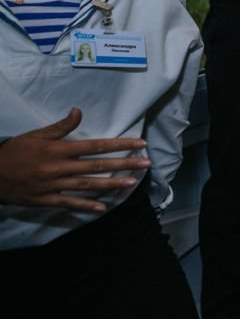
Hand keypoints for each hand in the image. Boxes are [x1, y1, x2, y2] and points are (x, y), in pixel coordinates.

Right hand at [0, 109, 149, 212]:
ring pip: (88, 185)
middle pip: (98, 166)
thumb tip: (78, 111)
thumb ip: (60, 127)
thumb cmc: (14, 152)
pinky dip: (86, 206)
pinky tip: (102, 207)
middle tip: (146, 163)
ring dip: (111, 185)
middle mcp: (59, 168)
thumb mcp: (35, 135)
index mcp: (59, 150)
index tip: (140, 143)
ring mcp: (53, 185)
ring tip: (132, 183)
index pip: (96, 146)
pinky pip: (69, 204)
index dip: (120, 144)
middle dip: (124, 164)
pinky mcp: (45, 200)